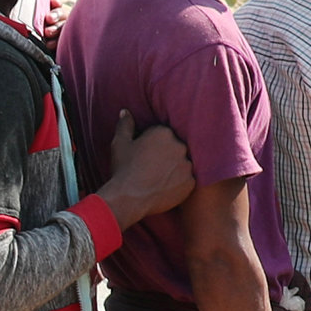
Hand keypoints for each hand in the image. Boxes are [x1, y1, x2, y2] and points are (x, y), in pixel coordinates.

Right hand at [104, 110, 194, 224]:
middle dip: (167, 156)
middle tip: (152, 168)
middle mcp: (180, 145)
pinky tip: (165, 188)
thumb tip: (125, 111)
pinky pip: (187, 180)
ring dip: (174, 169)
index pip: (163, 135)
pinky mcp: (191, 182)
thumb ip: (125, 125)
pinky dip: (179, 183)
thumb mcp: (119, 144)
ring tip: (159, 179)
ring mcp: (187, 164)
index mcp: (164, 133)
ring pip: (183, 164)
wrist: (129, 199)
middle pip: (176, 148)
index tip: (145, 155)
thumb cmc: (123, 170)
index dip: (153, 145)